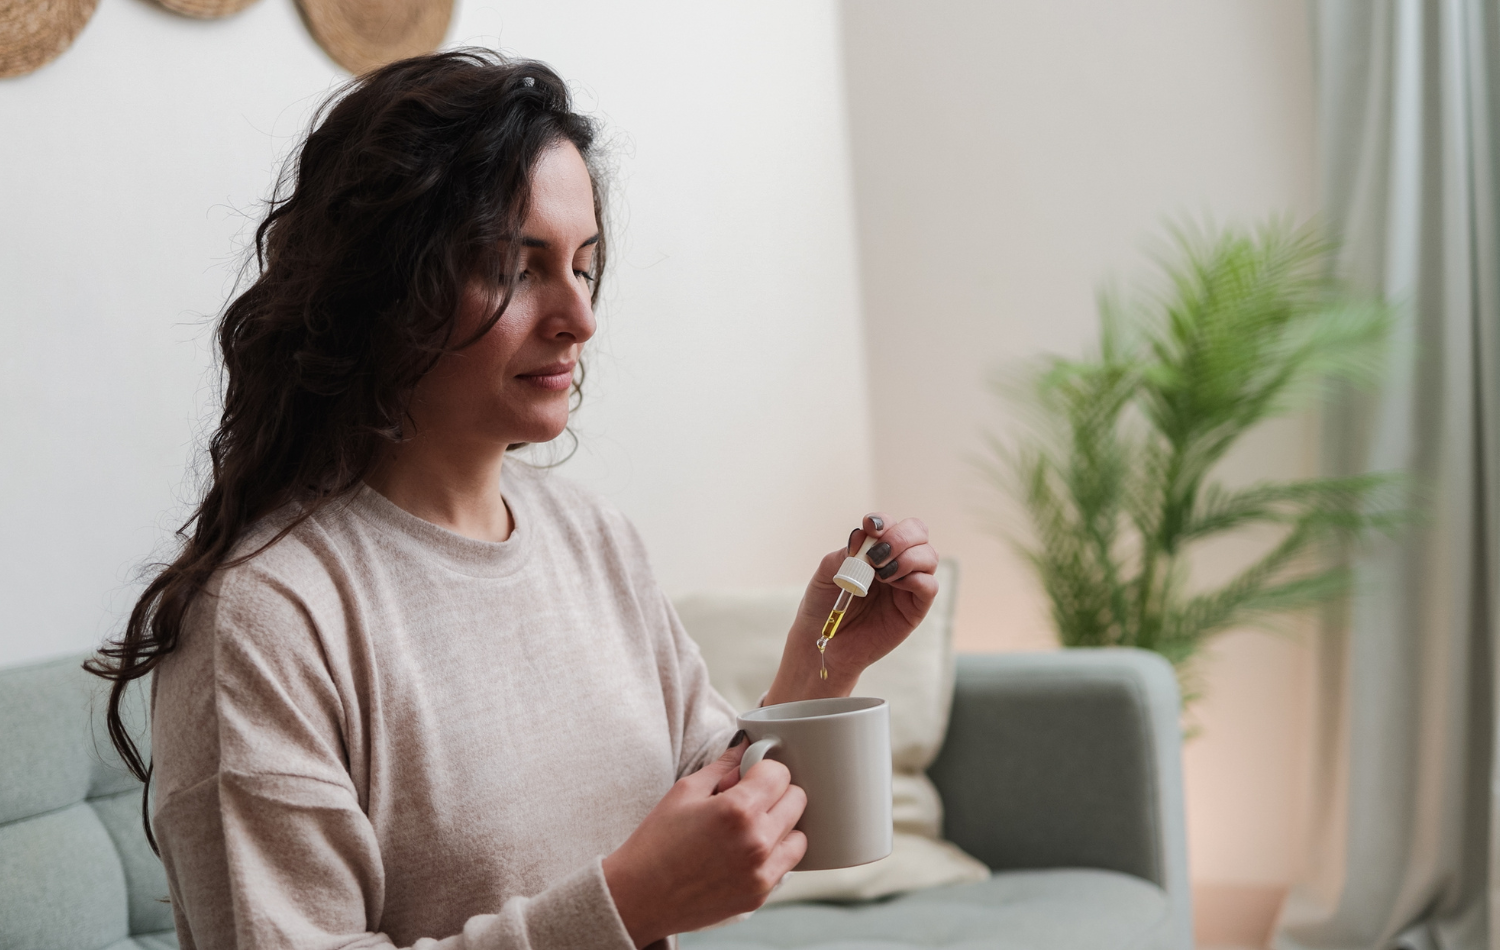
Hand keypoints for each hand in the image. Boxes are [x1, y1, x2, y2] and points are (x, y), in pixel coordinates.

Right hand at [601, 740, 806, 946]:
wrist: (639, 896)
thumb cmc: (656, 842)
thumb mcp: (685, 791)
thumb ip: (723, 765)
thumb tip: (747, 744)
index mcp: (738, 810)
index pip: (780, 773)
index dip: (762, 769)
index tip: (746, 776)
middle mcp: (757, 842)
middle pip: (797, 800)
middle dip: (775, 793)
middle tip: (746, 800)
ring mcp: (762, 873)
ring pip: (800, 835)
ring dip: (781, 826)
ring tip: (748, 829)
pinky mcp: (760, 895)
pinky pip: (786, 865)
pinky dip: (774, 854)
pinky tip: (744, 852)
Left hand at [765, 513, 937, 703]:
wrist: (821, 643)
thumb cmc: (823, 607)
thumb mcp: (827, 574)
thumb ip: (846, 553)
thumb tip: (864, 537)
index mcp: (875, 551)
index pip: (892, 524)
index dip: (883, 522)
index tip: (869, 528)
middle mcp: (896, 563)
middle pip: (918, 533)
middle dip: (900, 536)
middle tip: (876, 555)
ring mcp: (907, 585)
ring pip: (929, 556)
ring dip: (907, 557)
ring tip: (881, 574)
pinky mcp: (914, 609)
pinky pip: (930, 586)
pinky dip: (916, 579)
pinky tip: (893, 584)